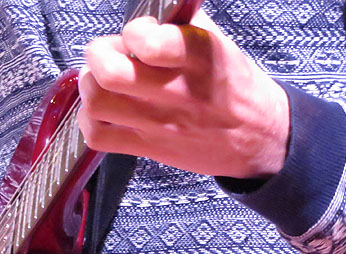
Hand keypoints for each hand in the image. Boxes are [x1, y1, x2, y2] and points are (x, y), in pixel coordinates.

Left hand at [77, 10, 288, 179]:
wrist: (257, 137)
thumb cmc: (232, 86)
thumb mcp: (218, 43)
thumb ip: (182, 21)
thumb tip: (154, 6)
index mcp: (197, 56)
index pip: (145, 41)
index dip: (131, 31)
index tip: (137, 34)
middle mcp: (176, 91)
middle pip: (110, 73)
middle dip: (98, 56)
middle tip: (104, 56)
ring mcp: (160, 123)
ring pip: (98, 104)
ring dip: (89, 87)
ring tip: (99, 82)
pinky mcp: (149, 148)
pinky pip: (99, 136)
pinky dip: (88, 121)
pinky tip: (100, 111)